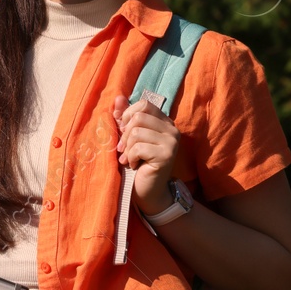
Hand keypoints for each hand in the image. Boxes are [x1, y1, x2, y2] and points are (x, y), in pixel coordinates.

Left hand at [111, 94, 178, 216]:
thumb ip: (125, 118)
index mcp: (164, 122)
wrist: (147, 191)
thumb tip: (118, 97)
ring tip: (129, 159)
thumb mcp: (128, 138)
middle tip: (124, 150)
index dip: (128, 116)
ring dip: (128, 148)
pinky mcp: (167, 154)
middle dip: (125, 135)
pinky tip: (135, 165)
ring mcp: (172, 142)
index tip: (124, 132)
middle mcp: (172, 129)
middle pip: (139, 117)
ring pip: (137, 132)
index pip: (144, 104)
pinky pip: (139, 147)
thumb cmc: (136, 163)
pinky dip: (130, 158)